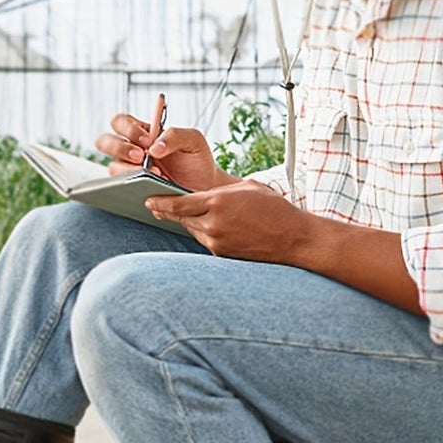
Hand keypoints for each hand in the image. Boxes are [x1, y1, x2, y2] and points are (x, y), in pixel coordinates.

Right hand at [95, 111, 229, 191]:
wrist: (205, 186)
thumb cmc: (197, 159)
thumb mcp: (193, 140)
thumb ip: (175, 135)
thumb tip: (154, 147)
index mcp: (143, 132)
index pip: (120, 122)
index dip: (128, 128)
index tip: (148, 139)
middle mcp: (131, 149)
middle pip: (104, 141)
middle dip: (119, 148)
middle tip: (141, 157)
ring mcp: (130, 170)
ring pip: (112, 167)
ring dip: (130, 171)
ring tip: (156, 174)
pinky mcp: (133, 189)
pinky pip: (122, 188)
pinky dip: (135, 187)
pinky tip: (154, 187)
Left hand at [145, 178, 317, 262]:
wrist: (294, 238)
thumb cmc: (274, 209)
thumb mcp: (246, 188)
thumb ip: (220, 190)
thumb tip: (201, 191)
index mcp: (217, 202)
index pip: (177, 204)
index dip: (160, 202)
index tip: (148, 199)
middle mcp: (213, 224)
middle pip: (181, 218)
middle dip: (170, 211)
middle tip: (157, 205)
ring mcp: (217, 241)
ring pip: (192, 230)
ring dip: (188, 222)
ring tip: (188, 214)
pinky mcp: (222, 254)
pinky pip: (205, 240)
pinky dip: (204, 232)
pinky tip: (209, 226)